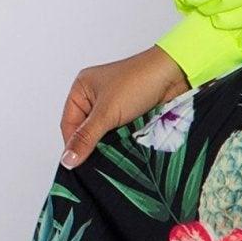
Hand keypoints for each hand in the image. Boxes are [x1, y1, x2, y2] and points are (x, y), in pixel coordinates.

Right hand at [59, 45, 190, 169]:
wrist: (174, 74)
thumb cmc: (139, 82)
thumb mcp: (107, 112)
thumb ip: (86, 138)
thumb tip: (67, 160)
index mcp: (82, 88)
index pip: (69, 124)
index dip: (73, 144)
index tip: (77, 165)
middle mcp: (95, 95)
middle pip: (86, 130)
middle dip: (92, 145)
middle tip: (96, 164)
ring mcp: (114, 104)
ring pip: (103, 133)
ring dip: (108, 144)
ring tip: (112, 157)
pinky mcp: (130, 113)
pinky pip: (119, 132)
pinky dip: (121, 141)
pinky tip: (124, 150)